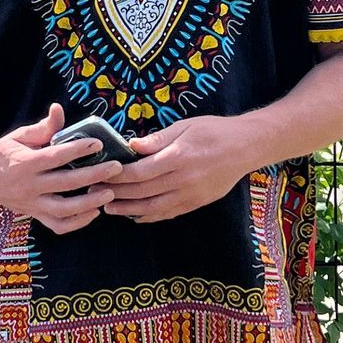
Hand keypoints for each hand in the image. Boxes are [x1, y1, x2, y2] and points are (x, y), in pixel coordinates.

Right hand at [0, 104, 116, 234]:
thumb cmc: (4, 152)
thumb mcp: (20, 136)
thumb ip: (43, 127)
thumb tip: (59, 109)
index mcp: (24, 163)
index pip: (55, 157)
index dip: (77, 150)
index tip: (98, 144)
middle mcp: (27, 186)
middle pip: (65, 184)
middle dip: (93, 176)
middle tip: (116, 168)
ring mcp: (31, 204)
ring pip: (63, 211)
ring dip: (89, 204)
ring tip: (110, 193)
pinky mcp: (34, 215)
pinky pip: (57, 225)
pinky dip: (77, 223)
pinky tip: (94, 211)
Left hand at [102, 116, 252, 221]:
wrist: (247, 147)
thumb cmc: (214, 131)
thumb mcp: (185, 126)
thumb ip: (157, 139)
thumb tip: (131, 146)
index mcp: (177, 157)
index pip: (138, 172)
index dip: (117, 176)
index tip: (100, 175)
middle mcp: (183, 180)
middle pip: (142, 192)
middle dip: (116, 193)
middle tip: (96, 193)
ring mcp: (191, 194)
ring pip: (153, 208)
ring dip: (128, 210)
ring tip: (109, 208)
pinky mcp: (197, 203)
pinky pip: (169, 213)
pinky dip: (150, 216)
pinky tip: (135, 215)